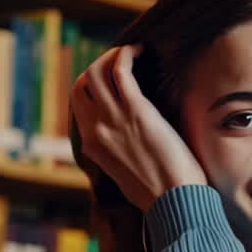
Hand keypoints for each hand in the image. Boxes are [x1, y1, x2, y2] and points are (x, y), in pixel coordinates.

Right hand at [70, 44, 207, 211]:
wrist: (173, 201)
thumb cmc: (159, 192)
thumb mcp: (124, 174)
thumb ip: (116, 154)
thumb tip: (126, 143)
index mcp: (91, 146)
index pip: (78, 104)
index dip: (91, 84)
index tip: (109, 77)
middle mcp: (95, 129)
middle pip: (81, 83)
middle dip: (98, 65)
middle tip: (120, 61)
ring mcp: (113, 118)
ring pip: (96, 71)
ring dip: (113, 55)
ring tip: (132, 52)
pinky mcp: (136, 110)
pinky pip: (120, 70)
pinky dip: (125, 54)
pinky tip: (140, 51)